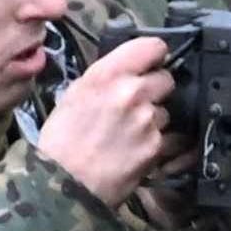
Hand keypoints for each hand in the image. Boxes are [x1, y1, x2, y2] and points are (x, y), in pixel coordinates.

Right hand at [36, 33, 183, 213]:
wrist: (63, 183)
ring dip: (155, 119)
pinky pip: (169, 137)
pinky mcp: (157, 146)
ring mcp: (147, 119)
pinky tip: (137, 150)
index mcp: (107, 74)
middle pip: (166, 78)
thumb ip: (106, 79)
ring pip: (166, 110)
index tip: (152, 63)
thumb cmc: (61, 141)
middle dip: (156, 89)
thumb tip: (128, 72)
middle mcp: (131, 92)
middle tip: (140, 103)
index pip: (153, 47)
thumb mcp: (75, 95)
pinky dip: (158, 143)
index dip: (155, 55)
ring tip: (131, 134)